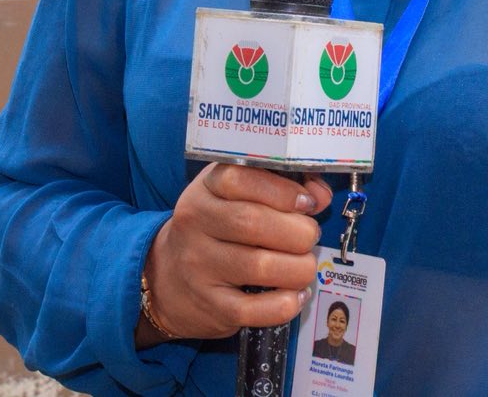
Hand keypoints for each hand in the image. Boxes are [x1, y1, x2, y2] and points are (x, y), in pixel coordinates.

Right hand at [136, 164, 332, 346]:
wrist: (167, 280)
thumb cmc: (215, 231)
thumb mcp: (235, 198)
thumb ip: (279, 188)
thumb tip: (320, 194)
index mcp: (204, 190)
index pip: (239, 178)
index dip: (281, 190)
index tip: (308, 202)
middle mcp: (195, 224)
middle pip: (253, 223)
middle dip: (298, 231)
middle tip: (309, 236)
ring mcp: (199, 267)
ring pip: (259, 266)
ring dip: (299, 267)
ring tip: (305, 265)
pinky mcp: (210, 305)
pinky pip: (255, 310)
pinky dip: (285, 304)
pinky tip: (296, 295)